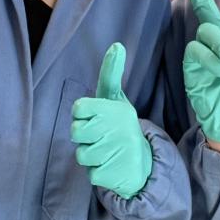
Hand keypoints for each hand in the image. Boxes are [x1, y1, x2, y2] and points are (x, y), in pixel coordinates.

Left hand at [71, 43, 152, 199]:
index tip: (95, 117)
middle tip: (100, 136)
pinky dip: (98, 172)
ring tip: (107, 151)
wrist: (143, 162)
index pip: (78, 108)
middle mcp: (117, 129)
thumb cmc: (120, 126)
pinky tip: (112, 166)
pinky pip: (90, 174)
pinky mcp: (113, 174)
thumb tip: (117, 45)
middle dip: (84, 137)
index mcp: (114, 108)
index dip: (83, 115)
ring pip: (81, 154)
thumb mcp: (116, 99)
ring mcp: (115, 152)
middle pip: (75, 132)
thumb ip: (111, 74)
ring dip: (91, 155)